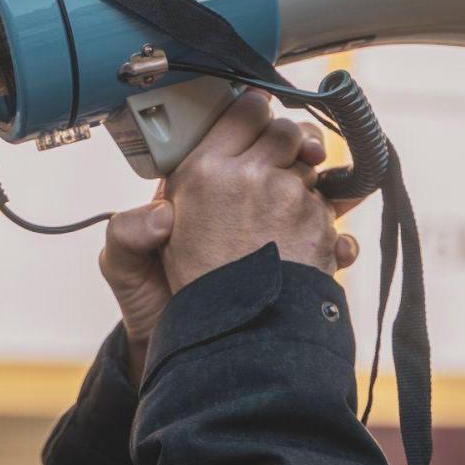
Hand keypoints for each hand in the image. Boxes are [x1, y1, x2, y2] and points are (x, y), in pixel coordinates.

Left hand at [98, 98, 360, 381]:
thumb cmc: (150, 302)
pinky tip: (339, 249)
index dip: (253, 119)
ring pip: (314, 189)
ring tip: (335, 198)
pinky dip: (340, 239)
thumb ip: (129, 234)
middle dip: (302, 145)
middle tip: (309, 156)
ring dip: (331, 187)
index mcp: (198, 185)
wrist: (185, 345)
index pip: (230, 135)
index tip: (267, 118)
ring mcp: (270, 227)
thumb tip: (162, 213)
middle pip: (283, 151)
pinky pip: (327, 239)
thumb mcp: (124, 265)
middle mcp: (239, 197)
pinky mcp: (293, 260)